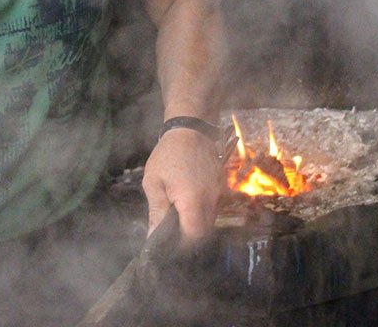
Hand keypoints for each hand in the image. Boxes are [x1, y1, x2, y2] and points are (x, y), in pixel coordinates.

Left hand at [142, 127, 222, 245]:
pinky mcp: (223, 188)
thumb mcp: (154, 183)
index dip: (182, 246)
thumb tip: (154, 239)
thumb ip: (157, 212)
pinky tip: (189, 206)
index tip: (170, 247)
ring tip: (178, 220)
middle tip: (172, 236)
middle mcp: (211, 200)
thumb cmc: (168, 155)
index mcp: (192, 200)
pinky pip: (215, 209)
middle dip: (189, 238)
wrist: (191, 130)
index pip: (194, 236)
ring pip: (211, 221)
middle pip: (204, 232)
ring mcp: (220, 194)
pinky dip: (203, 213)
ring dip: (196, 225)